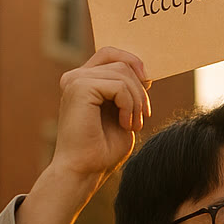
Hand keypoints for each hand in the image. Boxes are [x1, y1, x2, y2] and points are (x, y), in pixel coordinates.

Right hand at [18, 48, 150, 223]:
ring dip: (137, 101)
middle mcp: (75, 77)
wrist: (85, 170)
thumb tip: (144, 71)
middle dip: (141, 89)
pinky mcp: (79, 87)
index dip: (134, 63)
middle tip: (143, 116)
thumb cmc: (103, 150)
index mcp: (84, 81)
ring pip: (123, 73)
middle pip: (122, 62)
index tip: (148, 85)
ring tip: (133, 124)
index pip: (111, 53)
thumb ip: (128, 92)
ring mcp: (75, 80)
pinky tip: (126, 124)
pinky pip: (119, 85)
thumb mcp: (124, 114)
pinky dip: (130, 106)